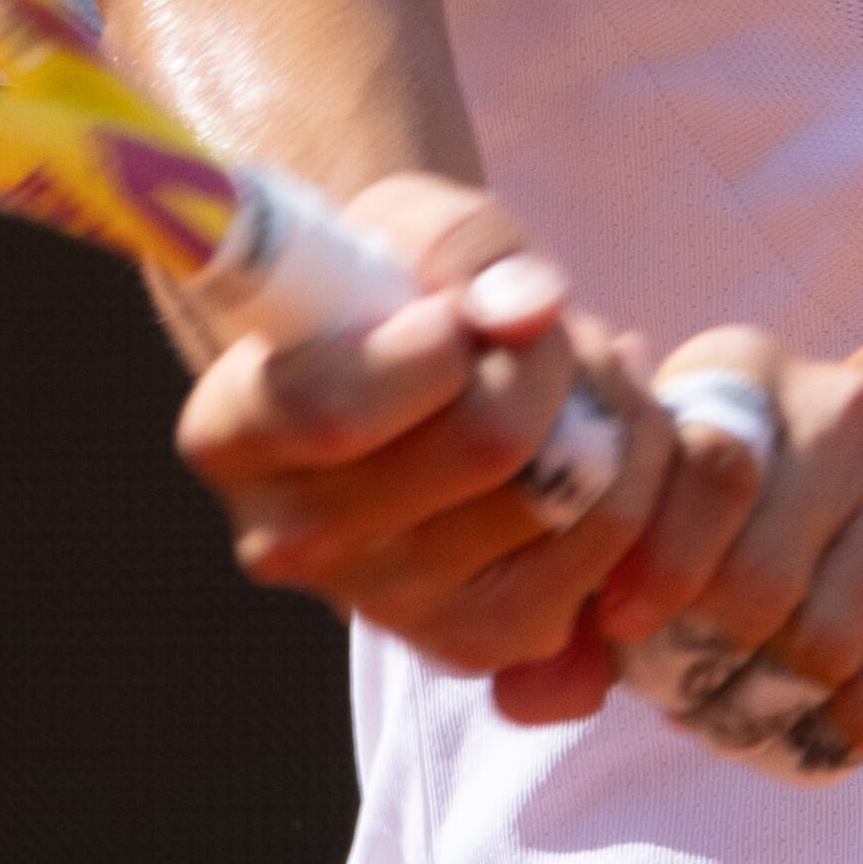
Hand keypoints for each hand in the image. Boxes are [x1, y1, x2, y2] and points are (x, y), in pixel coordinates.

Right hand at [172, 171, 668, 718]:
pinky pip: (606, 561)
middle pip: (486, 450)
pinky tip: (591, 443)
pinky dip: (631, 486)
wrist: (413, 364)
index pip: (336, 411)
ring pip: (564, 502)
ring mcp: (385, 606)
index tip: (454, 314)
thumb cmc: (394, 282)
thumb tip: (528, 311)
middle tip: (544, 330)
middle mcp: (290, 542)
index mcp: (231, 434)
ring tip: (574, 378)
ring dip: (607, 417)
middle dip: (550, 360)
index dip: (438, 345)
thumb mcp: (408, 222)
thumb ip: (463, 249)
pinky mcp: (476, 641)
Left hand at [586, 328, 862, 774]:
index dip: (650, 573)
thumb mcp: (683, 467)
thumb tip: (522, 678)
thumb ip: (598, 551)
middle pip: (754, 586)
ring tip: (736, 705)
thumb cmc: (764, 484)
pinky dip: (833, 733)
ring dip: (765, 704)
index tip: (624, 623)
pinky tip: (807, 723)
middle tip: (681, 686)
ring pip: (820, 648)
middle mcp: (845, 413)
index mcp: (748, 372)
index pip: (694, 479)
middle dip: (704, 659)